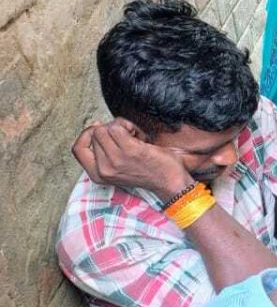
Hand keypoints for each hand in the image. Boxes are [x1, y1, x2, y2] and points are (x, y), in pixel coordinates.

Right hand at [71, 119, 192, 199]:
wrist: (169, 181)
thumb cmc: (147, 170)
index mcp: (98, 175)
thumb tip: (95, 126)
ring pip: (104, 129)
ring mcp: (115, 161)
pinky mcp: (130, 151)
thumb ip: (104, 152)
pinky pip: (117, 127)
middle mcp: (103, 170)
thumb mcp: (117, 167)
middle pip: (94, 134)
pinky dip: (128, 125)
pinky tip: (139, 135)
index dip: (86, 134)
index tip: (100, 130)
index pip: (77, 149)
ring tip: (133, 135)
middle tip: (126, 135)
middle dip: (109, 128)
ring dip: (120, 126)